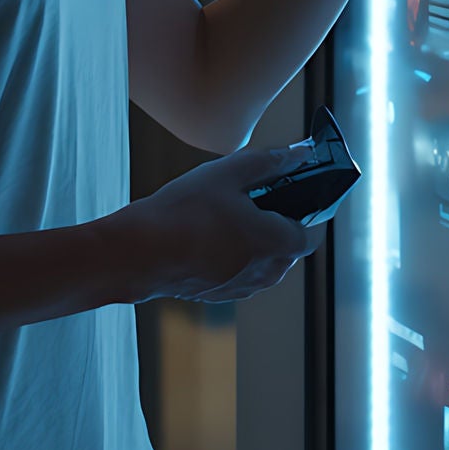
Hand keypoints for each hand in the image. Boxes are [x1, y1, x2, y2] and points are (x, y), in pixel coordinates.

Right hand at [115, 146, 318, 303]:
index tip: (293, 193)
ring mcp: (240, 288)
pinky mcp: (217, 295)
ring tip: (227, 213)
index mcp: (274, 243)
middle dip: (279, 223)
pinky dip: (235, 254)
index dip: (307, 213)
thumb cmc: (183, 211)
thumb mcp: (228, 173)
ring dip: (256, 240)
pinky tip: (208, 233)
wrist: (138, 254)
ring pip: (264, 262)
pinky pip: (240, 272)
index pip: (311, 234)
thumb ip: (270, 162)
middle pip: (288, 248)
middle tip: (255, 196)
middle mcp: (263, 272)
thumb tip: (301, 154)